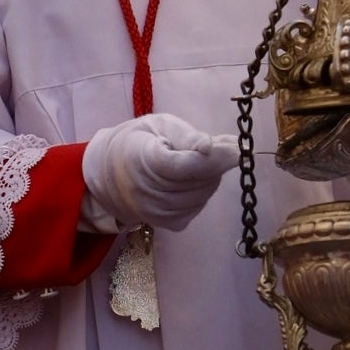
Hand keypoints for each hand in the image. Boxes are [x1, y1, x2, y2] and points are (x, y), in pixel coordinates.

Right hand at [81, 114, 239, 233]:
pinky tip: (190, 181)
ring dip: (209, 177)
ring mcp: (158, 213)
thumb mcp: (159, 125)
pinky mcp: (170, 224)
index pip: (185, 166)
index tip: (238, 149)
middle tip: (213, 148)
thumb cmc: (140, 141)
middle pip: (199, 180)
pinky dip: (202, 192)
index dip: (214, 158)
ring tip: (196, 163)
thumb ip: (185, 135)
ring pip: (203, 194)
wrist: (111, 173)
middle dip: (214, 163)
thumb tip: (210, 146)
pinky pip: (199, 206)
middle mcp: (148, 192)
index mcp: (143, 160)